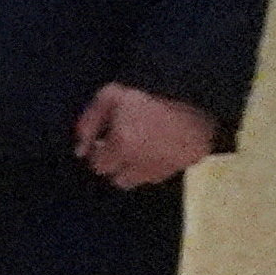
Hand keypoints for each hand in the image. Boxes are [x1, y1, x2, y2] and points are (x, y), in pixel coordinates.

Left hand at [74, 82, 217, 188]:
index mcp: (121, 146)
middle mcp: (139, 164)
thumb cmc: (150, 93)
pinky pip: (158, 176)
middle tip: (118, 145)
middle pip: (116, 178)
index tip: (102, 140)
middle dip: (112, 164)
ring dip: (131, 170)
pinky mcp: (180, 167)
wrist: (196, 95)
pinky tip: (156, 150)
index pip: (97, 165)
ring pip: (136, 181)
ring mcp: (161, 169)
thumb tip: (79, 149)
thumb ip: (89, 121)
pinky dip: (153, 167)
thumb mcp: (111, 96)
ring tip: (136, 149)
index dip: (97, 152)